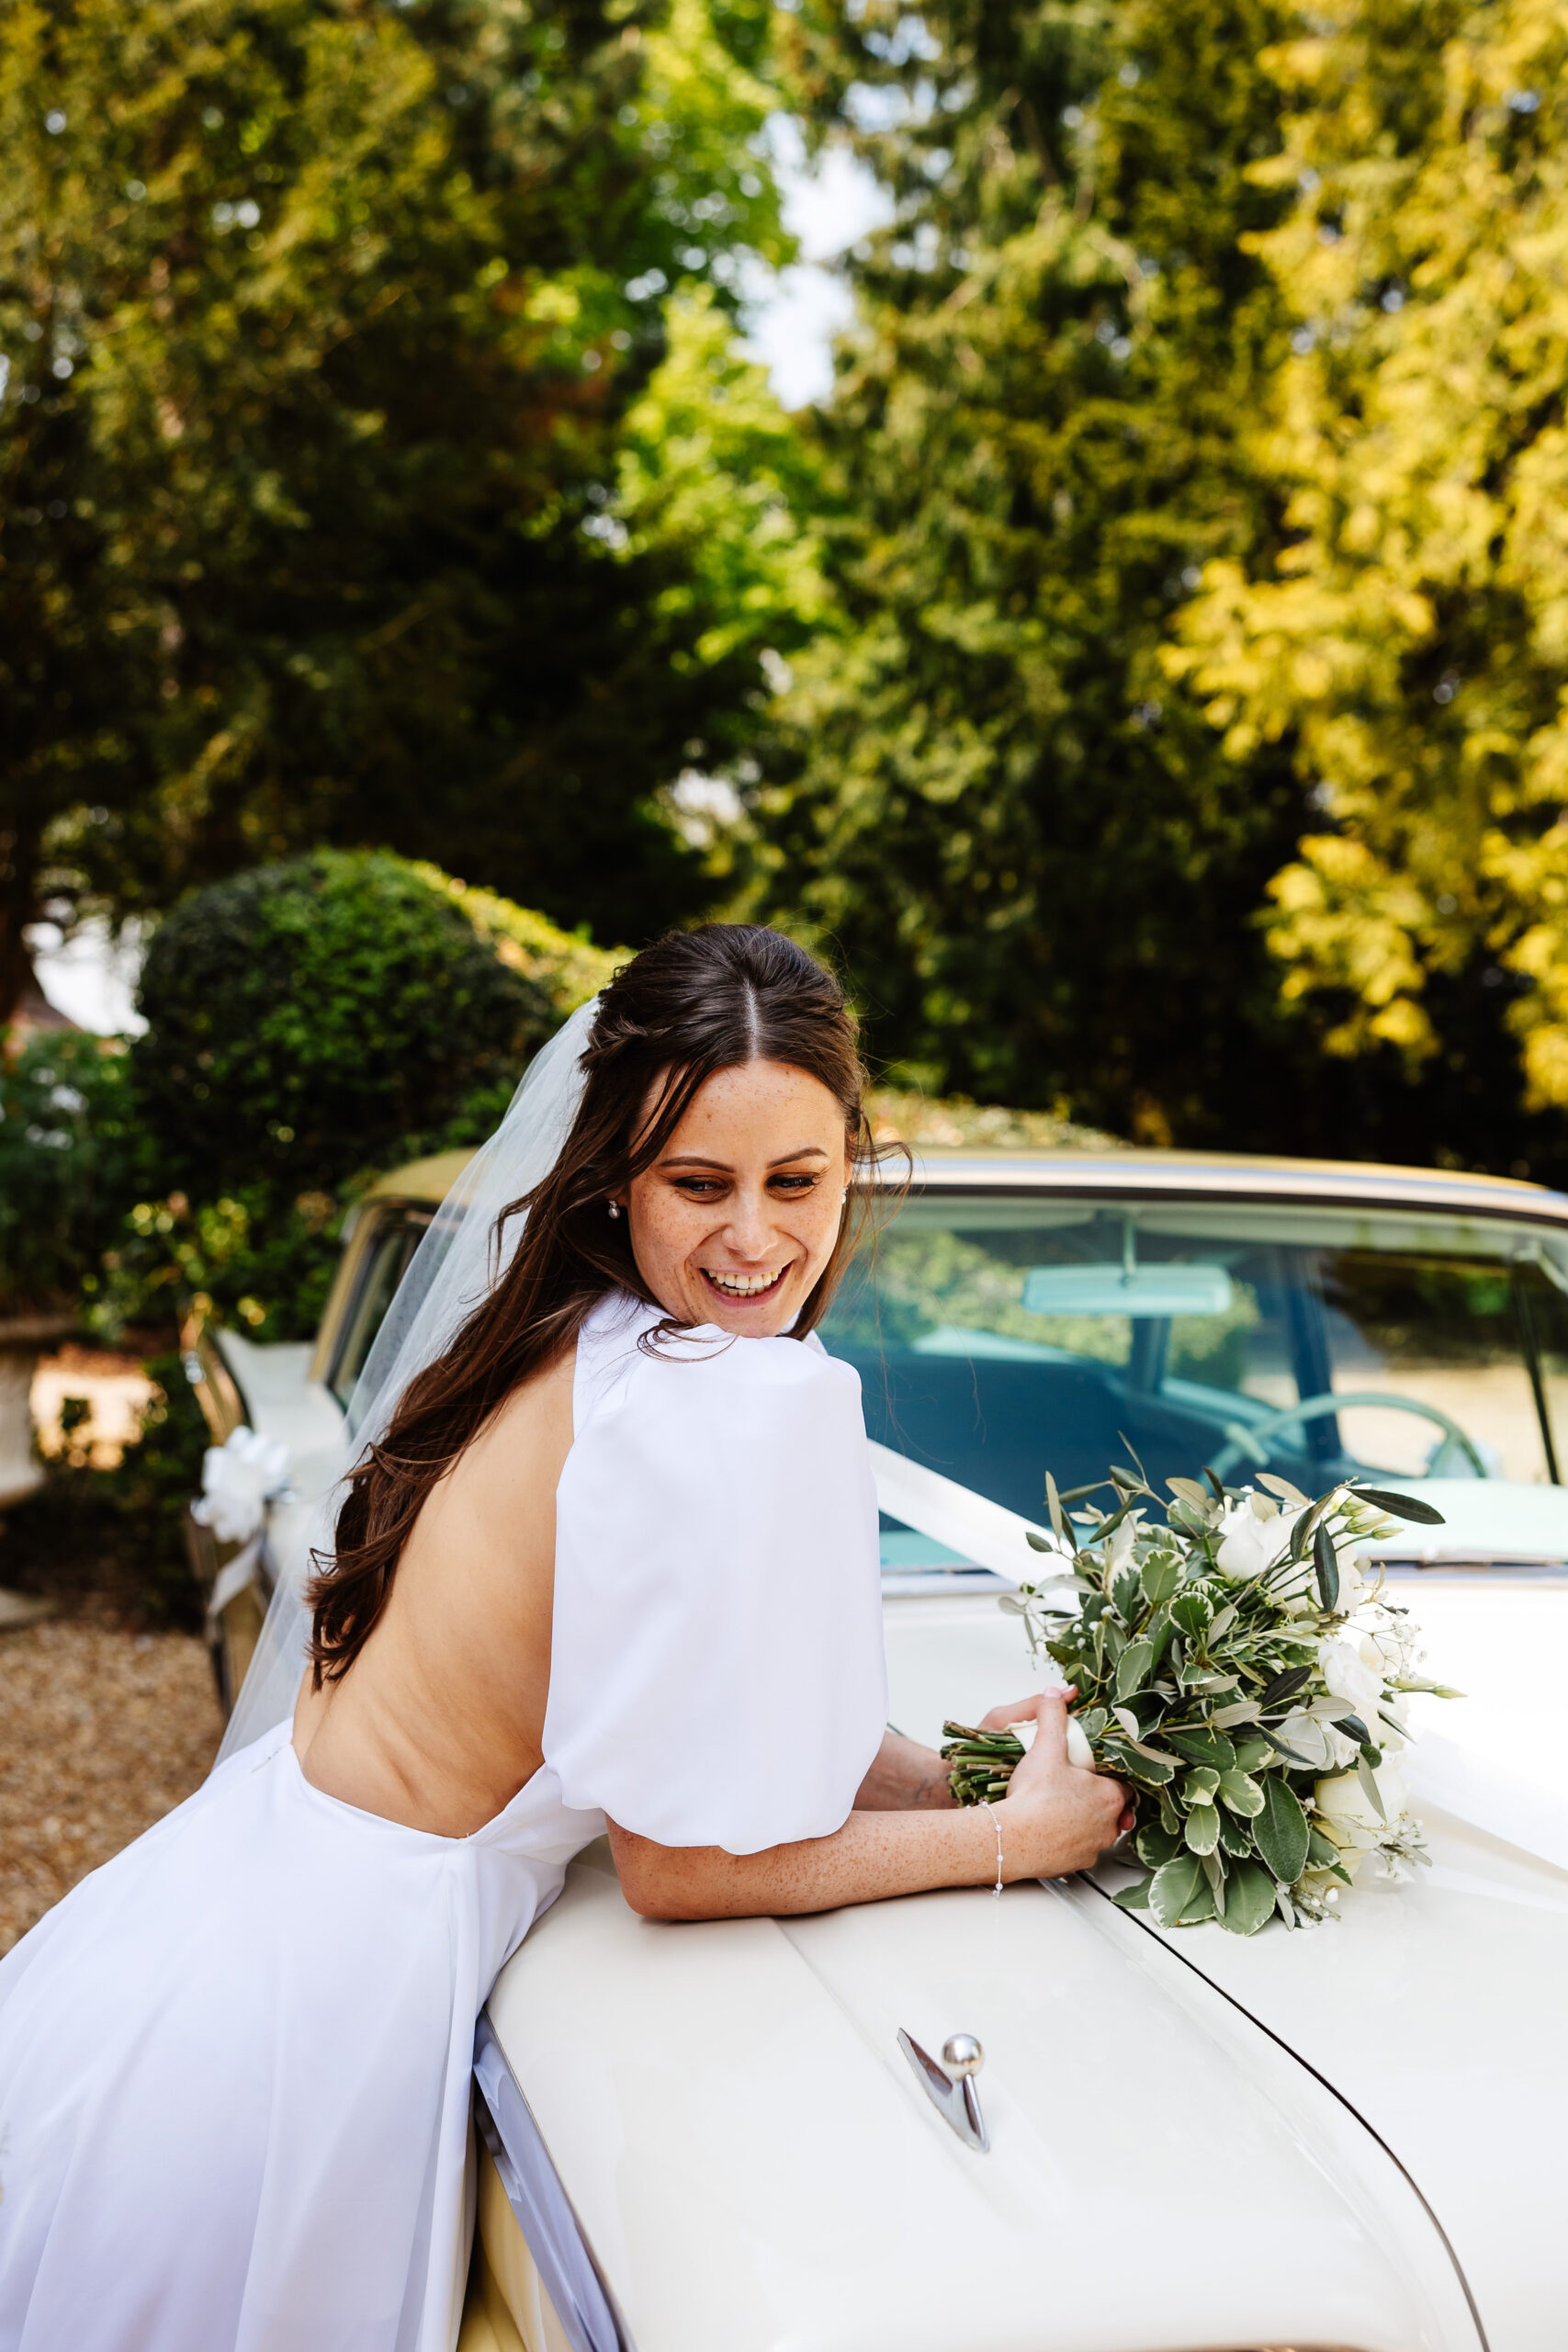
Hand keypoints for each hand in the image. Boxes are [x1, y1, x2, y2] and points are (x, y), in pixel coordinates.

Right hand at [990, 1688, 1130, 1878]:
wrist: (1010, 1839)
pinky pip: (1078, 1851)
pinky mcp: (1074, 1865)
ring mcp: (1092, 1849)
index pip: (1123, 1785)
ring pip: (1097, 1832)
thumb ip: (1052, 1715)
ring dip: (1085, 1822)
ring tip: (1061, 1807)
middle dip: (1098, 1799)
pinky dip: (1068, 1841)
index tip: (1094, 1772)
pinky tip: (1050, 1830)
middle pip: (1112, 1809)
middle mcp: (1108, 1826)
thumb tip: (1055, 1694)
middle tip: (1075, 1787)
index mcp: (1109, 1796)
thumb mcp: (1045, 1747)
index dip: (1109, 1777)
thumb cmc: (1033, 1797)